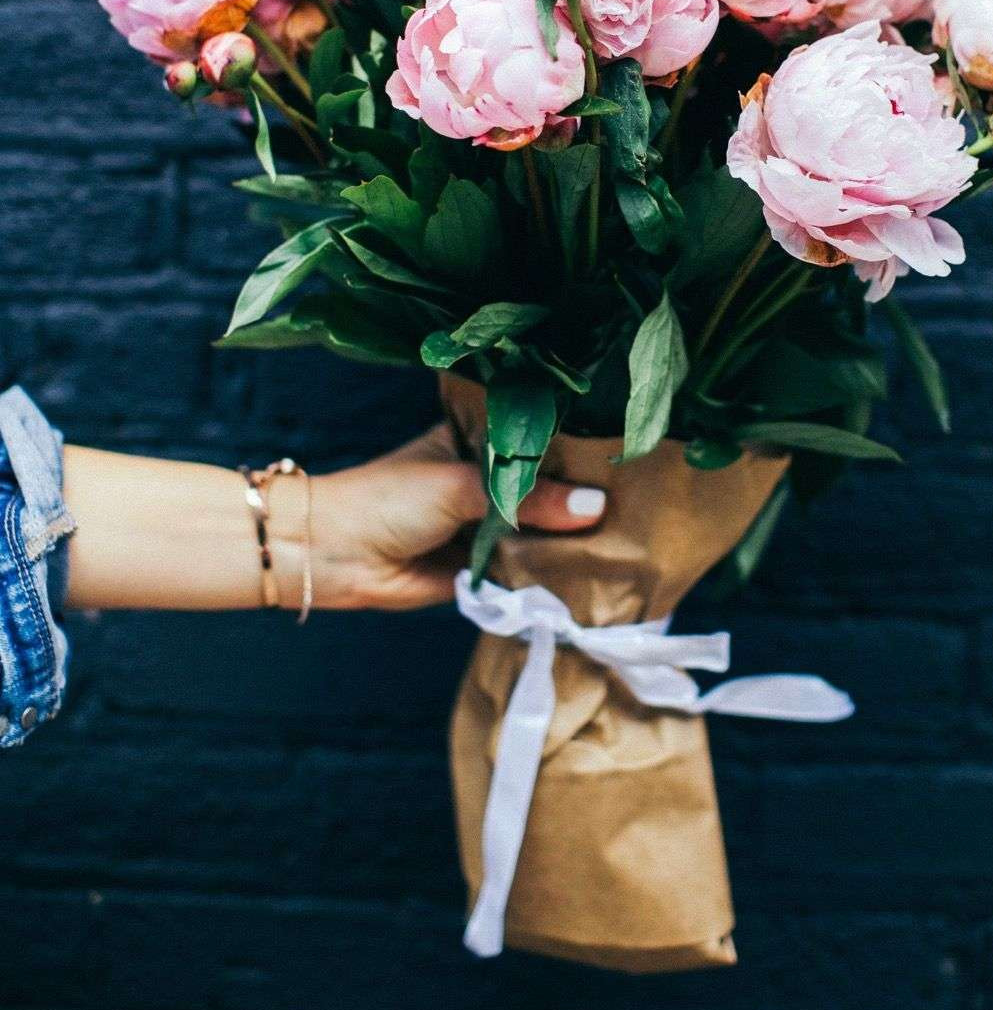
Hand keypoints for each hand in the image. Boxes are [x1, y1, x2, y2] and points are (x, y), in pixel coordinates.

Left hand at [291, 422, 605, 611]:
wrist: (333, 557)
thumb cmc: (388, 501)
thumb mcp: (461, 487)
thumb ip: (527, 498)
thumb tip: (595, 507)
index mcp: (477, 440)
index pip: (538, 437)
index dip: (576, 445)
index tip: (626, 449)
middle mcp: (487, 480)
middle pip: (545, 487)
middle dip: (580, 496)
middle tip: (642, 499)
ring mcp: (486, 524)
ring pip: (539, 529)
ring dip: (569, 538)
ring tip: (631, 537)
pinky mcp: (483, 568)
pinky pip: (525, 568)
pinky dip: (549, 572)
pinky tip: (594, 572)